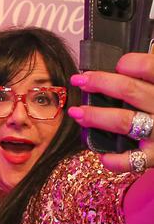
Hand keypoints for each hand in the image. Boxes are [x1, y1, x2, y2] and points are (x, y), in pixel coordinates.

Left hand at [69, 52, 153, 172]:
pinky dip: (117, 160)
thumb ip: (146, 79)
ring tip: (76, 112)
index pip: (150, 67)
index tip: (116, 65)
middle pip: (129, 91)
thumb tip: (116, 69)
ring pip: (123, 121)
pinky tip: (103, 156)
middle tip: (78, 81)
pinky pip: (134, 160)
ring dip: (95, 116)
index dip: (130, 63)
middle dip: (99, 83)